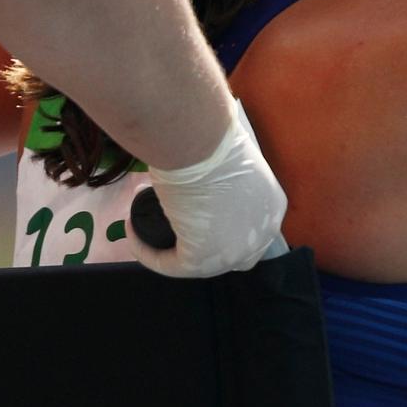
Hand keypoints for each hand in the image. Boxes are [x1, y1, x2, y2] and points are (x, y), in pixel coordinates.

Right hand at [130, 102, 288, 278]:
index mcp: (272, 208)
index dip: (226, 230)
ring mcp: (233, 252)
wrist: (201, 143)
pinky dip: (148, 252)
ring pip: (199, 263)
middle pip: (233, 254)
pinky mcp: (201, 261)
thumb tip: (208, 178)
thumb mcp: (234, 161)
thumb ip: (230, 175)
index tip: (195, 217)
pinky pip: (170, 265)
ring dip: (171, 250)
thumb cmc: (216, 140)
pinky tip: (133, 232)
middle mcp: (260, 235)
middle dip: (204, 246)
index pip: (252, 231)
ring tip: (147, 226)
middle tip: (174, 228)